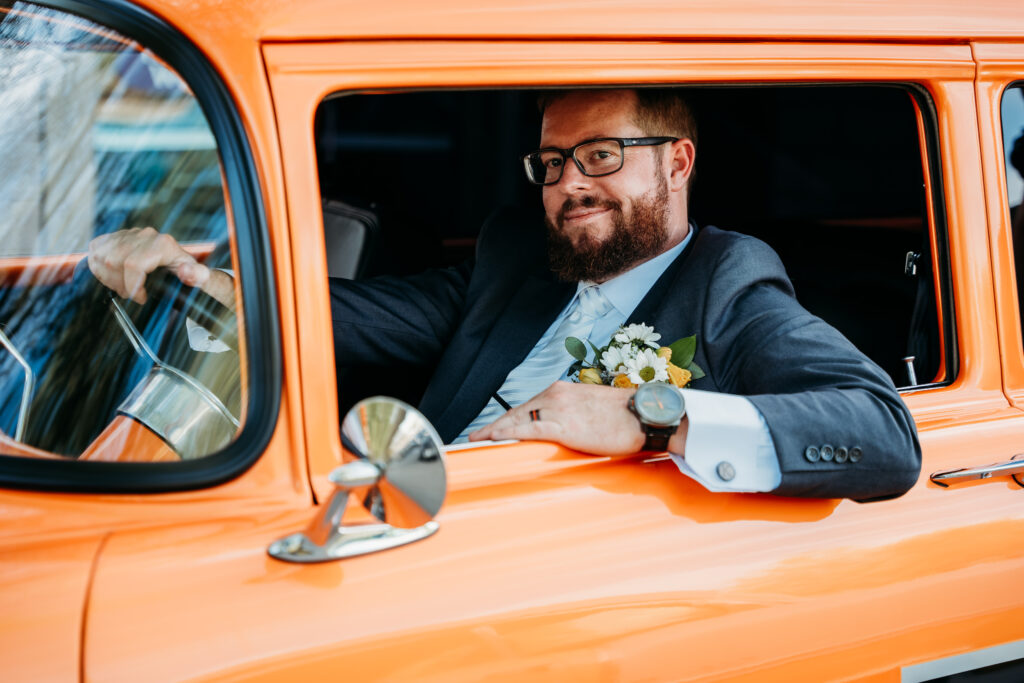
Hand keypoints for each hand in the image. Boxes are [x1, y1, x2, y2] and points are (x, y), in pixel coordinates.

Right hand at [88, 227, 232, 306]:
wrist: (183, 266)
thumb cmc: (189, 275)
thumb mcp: (199, 278)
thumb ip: (197, 275)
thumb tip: (186, 271)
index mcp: (163, 244)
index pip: (133, 264)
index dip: (131, 285)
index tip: (140, 297)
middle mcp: (145, 235)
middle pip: (113, 260)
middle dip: (119, 284)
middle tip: (131, 294)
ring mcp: (130, 234)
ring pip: (101, 255)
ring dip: (108, 277)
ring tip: (124, 286)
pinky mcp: (117, 236)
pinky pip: (96, 248)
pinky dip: (100, 267)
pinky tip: (114, 276)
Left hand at [469, 381, 686, 455]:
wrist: (645, 416)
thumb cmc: (625, 417)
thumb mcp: (593, 410)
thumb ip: (574, 415)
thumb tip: (567, 430)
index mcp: (563, 390)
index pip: (528, 405)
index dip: (508, 418)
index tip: (493, 427)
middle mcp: (556, 394)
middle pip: (517, 411)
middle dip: (496, 424)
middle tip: (476, 436)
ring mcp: (558, 409)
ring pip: (517, 419)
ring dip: (495, 430)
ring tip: (477, 440)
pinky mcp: (563, 425)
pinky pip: (526, 429)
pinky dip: (506, 433)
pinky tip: (492, 438)